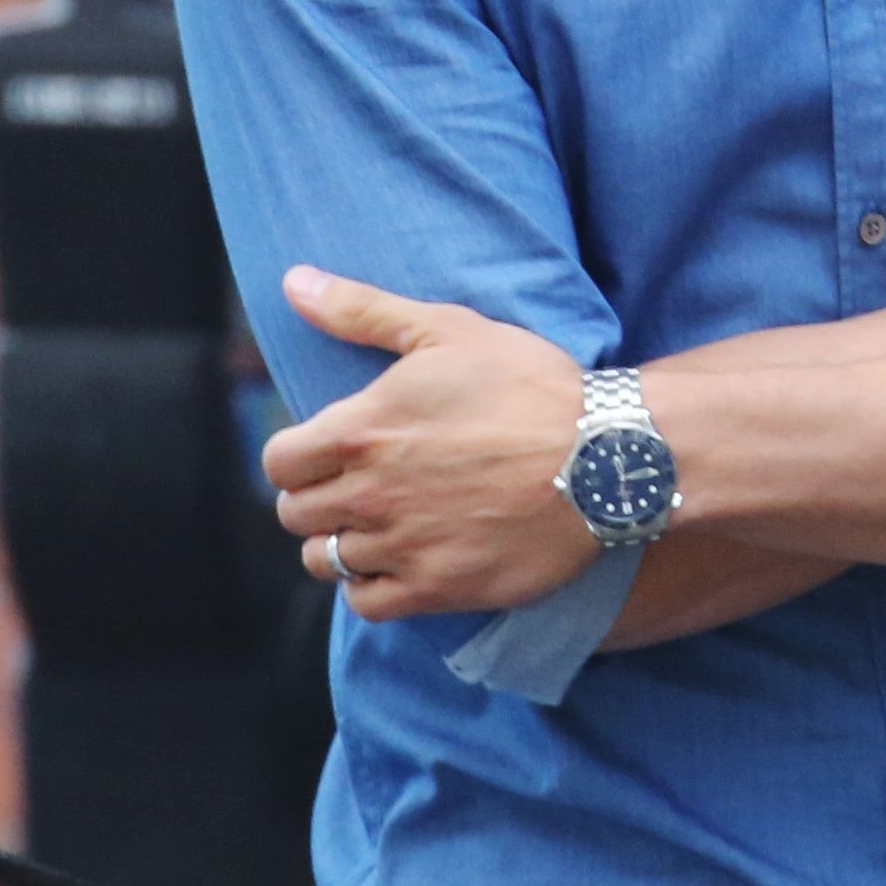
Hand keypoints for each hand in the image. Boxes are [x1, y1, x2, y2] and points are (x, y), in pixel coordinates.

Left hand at [264, 268, 593, 621]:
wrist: (605, 458)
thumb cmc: (530, 386)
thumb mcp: (448, 328)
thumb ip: (361, 309)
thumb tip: (293, 282)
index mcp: (361, 429)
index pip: (280, 461)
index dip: (299, 455)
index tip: (330, 451)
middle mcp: (370, 492)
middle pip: (295, 514)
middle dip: (317, 497)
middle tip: (358, 485)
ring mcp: (402, 545)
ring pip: (326, 560)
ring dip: (343, 542)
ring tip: (379, 522)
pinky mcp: (437, 588)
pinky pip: (366, 603)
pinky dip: (370, 586)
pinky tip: (398, 560)